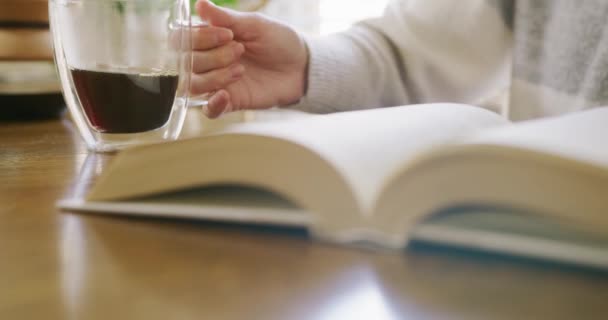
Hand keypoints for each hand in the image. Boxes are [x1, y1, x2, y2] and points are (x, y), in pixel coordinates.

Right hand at [192, 0, 308, 117]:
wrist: (302, 66)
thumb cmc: (279, 41)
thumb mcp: (254, 24)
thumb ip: (225, 17)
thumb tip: (199, 3)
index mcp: (210, 39)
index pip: (181, 40)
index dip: (198, 37)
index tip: (227, 34)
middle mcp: (209, 61)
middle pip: (186, 63)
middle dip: (212, 56)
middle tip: (240, 50)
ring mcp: (218, 83)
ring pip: (193, 85)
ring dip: (214, 76)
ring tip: (241, 69)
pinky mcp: (231, 102)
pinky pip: (209, 110)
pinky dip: (213, 104)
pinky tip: (225, 94)